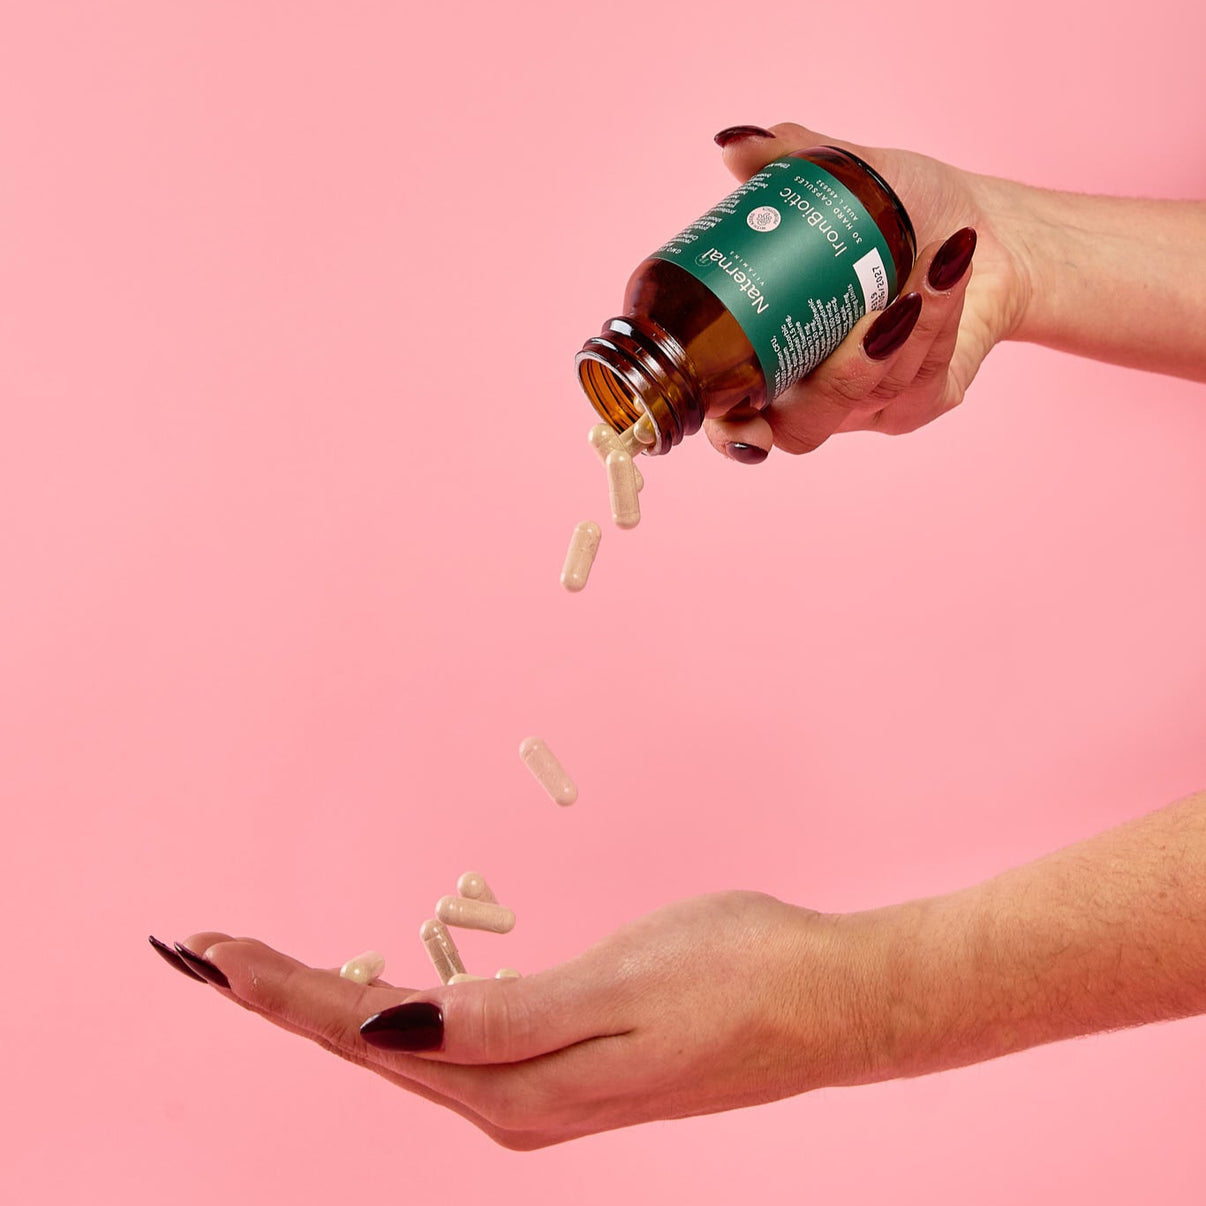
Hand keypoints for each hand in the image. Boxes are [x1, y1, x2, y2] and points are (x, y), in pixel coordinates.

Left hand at [156, 892, 886, 1148]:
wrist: (832, 1003)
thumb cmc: (739, 976)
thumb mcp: (622, 990)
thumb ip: (503, 1020)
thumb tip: (389, 1028)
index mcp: (519, 1089)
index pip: (369, 1034)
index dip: (284, 991)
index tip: (211, 947)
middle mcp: (514, 1105)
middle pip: (368, 1046)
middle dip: (280, 998)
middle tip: (201, 949)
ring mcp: (538, 1091)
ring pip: (400, 1047)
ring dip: (324, 1004)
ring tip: (257, 969)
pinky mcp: (561, 1065)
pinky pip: (447, 1041)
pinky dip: (390, 1009)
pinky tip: (370, 994)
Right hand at [705, 122, 1034, 461]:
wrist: (990, 229)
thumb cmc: (910, 212)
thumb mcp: (851, 179)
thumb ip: (791, 161)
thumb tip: (735, 146)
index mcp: (770, 358)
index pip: (731, 420)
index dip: (729, 431)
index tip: (741, 419)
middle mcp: (812, 394)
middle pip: (802, 428)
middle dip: (839, 377)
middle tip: (873, 318)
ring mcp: (867, 408)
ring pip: (872, 393)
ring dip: (904, 328)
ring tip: (931, 258)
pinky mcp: (921, 403)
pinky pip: (921, 377)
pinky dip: (940, 317)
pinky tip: (952, 267)